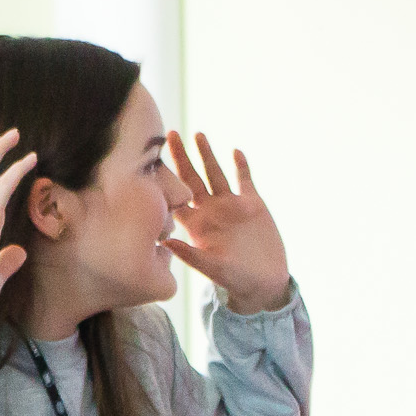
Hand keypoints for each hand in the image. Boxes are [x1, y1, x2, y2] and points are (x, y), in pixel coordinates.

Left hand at [165, 131, 291, 313]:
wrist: (265, 282)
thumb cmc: (235, 280)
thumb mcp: (213, 269)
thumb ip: (190, 255)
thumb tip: (164, 242)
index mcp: (197, 224)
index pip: (175, 196)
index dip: (164, 179)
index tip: (151, 160)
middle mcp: (210, 210)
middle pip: (192, 177)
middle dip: (181, 157)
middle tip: (170, 134)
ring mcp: (231, 205)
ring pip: (215, 173)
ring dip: (207, 154)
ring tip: (198, 135)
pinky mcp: (253, 204)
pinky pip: (245, 180)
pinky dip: (241, 166)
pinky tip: (235, 152)